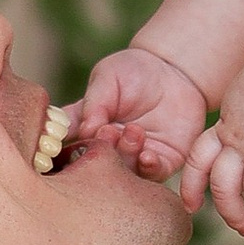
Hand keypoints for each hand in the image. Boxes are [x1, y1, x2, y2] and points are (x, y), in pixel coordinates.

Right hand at [78, 43, 209, 180]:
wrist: (174, 70)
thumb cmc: (133, 70)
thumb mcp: (107, 77)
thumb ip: (94, 103)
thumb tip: (83, 131)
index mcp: (89, 130)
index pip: (70, 144)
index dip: (69, 145)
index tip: (77, 135)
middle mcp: (110, 148)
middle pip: (99, 163)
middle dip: (104, 150)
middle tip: (109, 131)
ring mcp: (135, 157)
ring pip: (125, 172)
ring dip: (126, 155)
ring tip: (133, 131)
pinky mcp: (163, 161)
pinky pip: (154, 174)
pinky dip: (149, 168)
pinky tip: (147, 155)